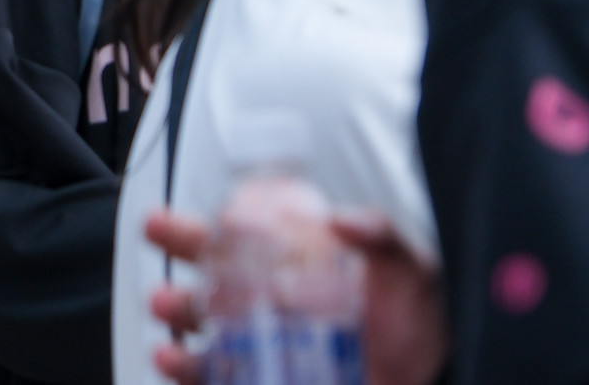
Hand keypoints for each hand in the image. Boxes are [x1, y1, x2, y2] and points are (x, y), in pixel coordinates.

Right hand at [143, 208, 447, 384]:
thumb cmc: (420, 319)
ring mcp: (270, 348)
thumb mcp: (410, 268)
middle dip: (175, 260)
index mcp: (295, 269)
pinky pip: (220, 378)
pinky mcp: (274, 380)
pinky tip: (175, 362)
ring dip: (178, 317)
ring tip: (164, 308)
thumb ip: (382, 237)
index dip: (198, 230)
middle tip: (154, 237)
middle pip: (208, 279)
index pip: (235, 243)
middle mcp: (272, 307)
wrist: (435, 374)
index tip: (171, 220)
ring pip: (206, 332)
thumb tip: (343, 220)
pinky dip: (193, 373)